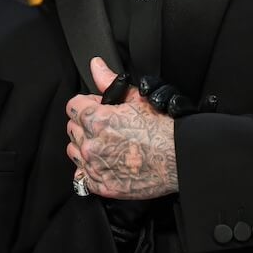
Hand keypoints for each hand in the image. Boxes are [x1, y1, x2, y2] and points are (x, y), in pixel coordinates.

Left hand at [66, 57, 177, 199]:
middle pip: (73, 128)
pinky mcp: (102, 186)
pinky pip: (83, 176)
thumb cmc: (162, 129)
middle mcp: (92, 145)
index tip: (97, 107)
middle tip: (107, 126)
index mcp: (97, 120)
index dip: (87, 104)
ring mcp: (96, 167)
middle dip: (86, 124)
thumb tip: (96, 66)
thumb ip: (109, 82)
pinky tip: (109, 162)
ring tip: (107, 144)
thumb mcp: (137, 98)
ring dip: (86, 146)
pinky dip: (92, 169)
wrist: (179, 159)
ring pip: (75, 152)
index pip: (73, 106)